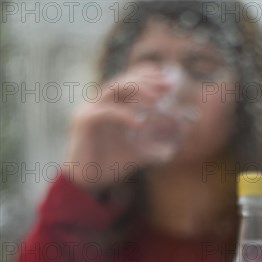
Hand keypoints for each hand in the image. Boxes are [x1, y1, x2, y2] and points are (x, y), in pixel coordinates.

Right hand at [64, 64, 171, 190]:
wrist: (87, 180)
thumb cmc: (108, 165)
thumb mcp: (135, 155)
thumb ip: (151, 150)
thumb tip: (171, 152)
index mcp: (111, 106)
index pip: (129, 81)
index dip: (147, 76)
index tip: (168, 80)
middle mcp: (100, 103)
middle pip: (124, 81)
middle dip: (148, 81)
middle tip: (168, 87)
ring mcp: (90, 109)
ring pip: (114, 89)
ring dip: (137, 90)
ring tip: (157, 100)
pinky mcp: (84, 120)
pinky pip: (107, 112)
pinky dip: (124, 115)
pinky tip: (140, 124)